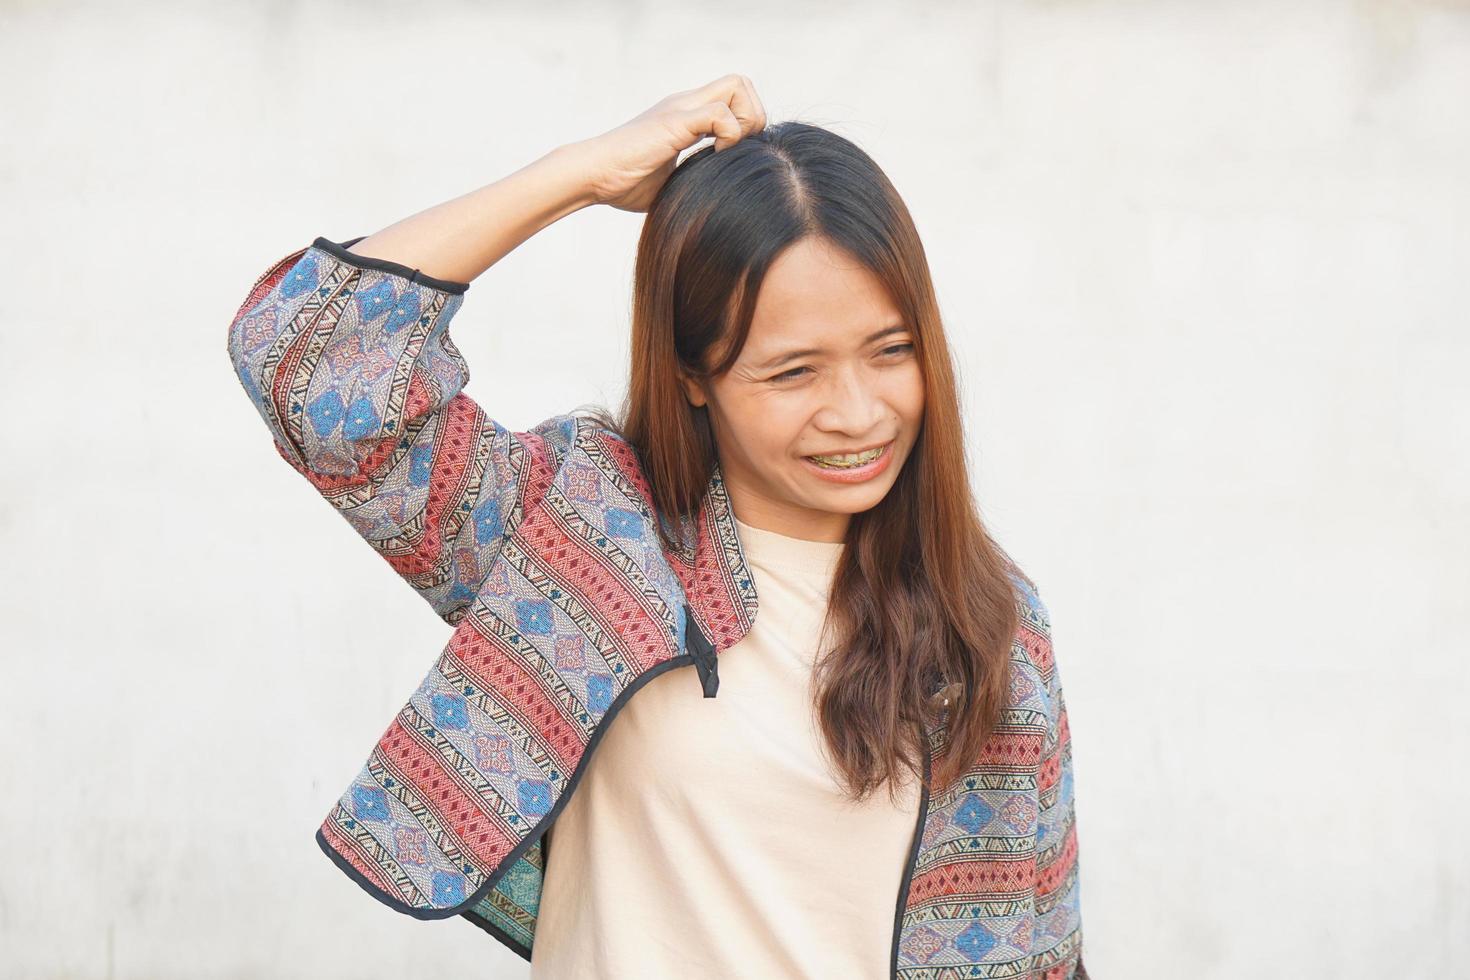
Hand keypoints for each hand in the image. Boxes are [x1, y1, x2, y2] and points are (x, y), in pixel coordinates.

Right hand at [574, 74, 767, 212]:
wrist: (593, 176)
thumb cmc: (624, 183)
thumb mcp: (671, 178)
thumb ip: (693, 174)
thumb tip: (716, 196)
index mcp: (686, 115)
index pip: (734, 96)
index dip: (745, 122)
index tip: (733, 153)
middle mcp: (686, 104)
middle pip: (741, 83)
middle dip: (752, 117)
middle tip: (737, 150)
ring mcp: (681, 109)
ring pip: (737, 86)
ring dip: (744, 121)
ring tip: (727, 152)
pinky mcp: (675, 121)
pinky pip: (720, 113)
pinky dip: (729, 136)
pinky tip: (714, 157)